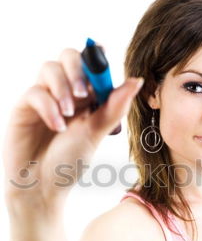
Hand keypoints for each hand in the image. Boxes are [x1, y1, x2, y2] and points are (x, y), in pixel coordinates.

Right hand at [2, 47, 143, 207]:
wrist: (42, 187)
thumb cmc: (69, 162)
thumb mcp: (96, 133)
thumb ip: (114, 107)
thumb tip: (137, 81)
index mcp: (86, 96)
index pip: (91, 65)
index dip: (97, 57)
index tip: (103, 54)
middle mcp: (64, 92)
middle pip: (69, 56)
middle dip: (78, 69)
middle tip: (84, 93)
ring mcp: (43, 97)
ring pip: (50, 68)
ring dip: (62, 87)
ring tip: (69, 114)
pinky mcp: (25, 106)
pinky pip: (35, 92)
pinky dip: (48, 107)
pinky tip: (57, 127)